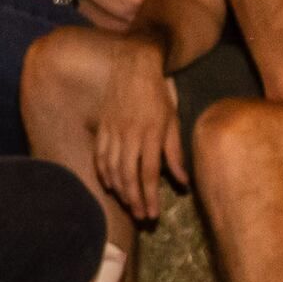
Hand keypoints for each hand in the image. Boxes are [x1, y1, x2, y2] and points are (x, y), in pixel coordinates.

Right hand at [83, 38, 186, 221]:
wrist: (134, 66)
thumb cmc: (158, 95)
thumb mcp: (172, 121)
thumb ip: (175, 153)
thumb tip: (182, 182)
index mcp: (150, 134)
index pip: (148, 174)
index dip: (150, 197)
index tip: (152, 214)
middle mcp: (130, 135)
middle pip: (128, 176)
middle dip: (134, 200)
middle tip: (140, 216)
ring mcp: (113, 130)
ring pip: (112, 168)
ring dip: (119, 190)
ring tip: (128, 204)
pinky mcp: (103, 126)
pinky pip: (100, 155)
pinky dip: (103, 173)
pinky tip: (109, 185)